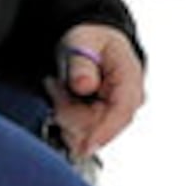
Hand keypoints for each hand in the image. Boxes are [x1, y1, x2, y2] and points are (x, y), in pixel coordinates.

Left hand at [50, 26, 146, 158]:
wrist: (93, 41)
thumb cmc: (92, 40)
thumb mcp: (83, 42)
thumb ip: (82, 64)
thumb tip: (84, 84)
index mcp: (130, 80)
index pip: (121, 113)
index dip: (103, 132)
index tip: (84, 146)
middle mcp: (128, 102)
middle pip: (98, 127)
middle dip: (69, 112)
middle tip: (55, 86)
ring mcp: (115, 115)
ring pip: (85, 134)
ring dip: (64, 115)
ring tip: (59, 87)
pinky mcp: (102, 123)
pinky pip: (80, 134)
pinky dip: (65, 119)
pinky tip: (63, 99)